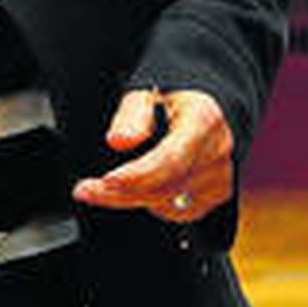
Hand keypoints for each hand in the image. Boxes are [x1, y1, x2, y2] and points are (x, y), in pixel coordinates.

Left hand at [73, 86, 232, 224]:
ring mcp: (221, 176)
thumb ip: (132, 116)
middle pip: (165, 186)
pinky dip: (154, 203)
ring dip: (132, 198)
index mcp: (204, 119)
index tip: (106, 180)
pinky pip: (178, 212)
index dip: (136, 175)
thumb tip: (120, 141)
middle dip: (120, 192)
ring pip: (168, 204)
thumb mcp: (146, 94)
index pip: (170, 158)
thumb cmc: (173, 102)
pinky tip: (142, 186)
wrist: (207, 110)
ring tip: (109, 184)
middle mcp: (218, 151)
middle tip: (86, 190)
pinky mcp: (217, 196)